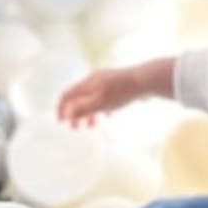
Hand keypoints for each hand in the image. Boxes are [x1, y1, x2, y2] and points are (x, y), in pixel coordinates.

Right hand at [57, 58, 175, 128]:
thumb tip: (66, 114)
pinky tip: (109, 116)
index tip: (61, 122)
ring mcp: (107, 80)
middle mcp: (95, 79)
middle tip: (76, 128)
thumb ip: (82, 109)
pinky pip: (104, 97)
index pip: (67, 94)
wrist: (146, 81)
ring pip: (92, 98)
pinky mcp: (118, 84)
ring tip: (92, 125)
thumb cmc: (122, 92)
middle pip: (79, 97)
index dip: (61, 108)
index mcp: (87, 83)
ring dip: (89, 112)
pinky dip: (101, 108)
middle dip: (75, 113)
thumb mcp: (99, 103)